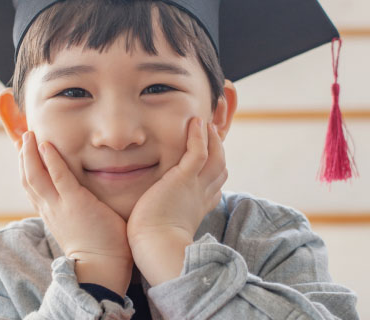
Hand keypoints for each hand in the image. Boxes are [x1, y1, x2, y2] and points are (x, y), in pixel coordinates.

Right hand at [19, 131, 132, 264]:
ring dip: (29, 153)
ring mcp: (59, 206)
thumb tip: (87, 200)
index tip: (23, 152)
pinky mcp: (74, 203)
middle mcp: (49, 209)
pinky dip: (50, 159)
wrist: (102, 269)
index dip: (27, 168)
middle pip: (27, 179)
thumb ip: (78, 210)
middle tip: (22, 136)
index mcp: (51, 214)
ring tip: (29, 134)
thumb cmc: (100, 249)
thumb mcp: (81, 225)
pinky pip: (58, 176)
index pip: (33, 187)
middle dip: (23, 156)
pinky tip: (46, 144)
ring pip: (34, 176)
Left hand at [126, 117, 227, 246]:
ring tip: (205, 124)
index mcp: (197, 208)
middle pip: (219, 169)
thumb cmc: (152, 243)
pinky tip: (196, 122)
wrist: (155, 247)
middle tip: (212, 135)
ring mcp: (195, 186)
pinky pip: (198, 152)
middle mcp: (201, 196)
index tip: (211, 163)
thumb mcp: (163, 227)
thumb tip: (149, 218)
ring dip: (212, 138)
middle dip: (219, 151)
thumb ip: (162, 217)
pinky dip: (199, 136)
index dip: (214, 174)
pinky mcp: (184, 179)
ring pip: (214, 157)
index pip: (213, 187)